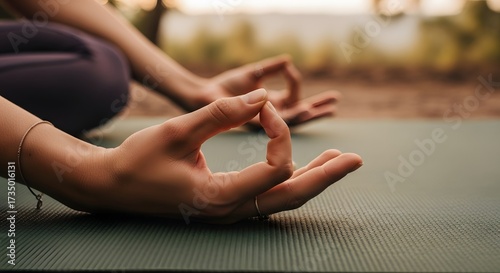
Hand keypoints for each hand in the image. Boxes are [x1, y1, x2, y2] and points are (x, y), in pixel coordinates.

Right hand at [93, 89, 361, 223]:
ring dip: (313, 180)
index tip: (260, 105)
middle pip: (293, 195)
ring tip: (341, 162)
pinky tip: (304, 170)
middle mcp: (231, 211)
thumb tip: (261, 98)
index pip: (275, 167)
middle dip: (327, 176)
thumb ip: (221, 114)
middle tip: (357, 160)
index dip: (278, 131)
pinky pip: (268, 197)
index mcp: (221, 196)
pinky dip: (290, 182)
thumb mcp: (177, 132)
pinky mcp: (225, 205)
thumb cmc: (138, 161)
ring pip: (283, 199)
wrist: (112, 189)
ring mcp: (230, 212)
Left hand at [203, 55, 340, 127]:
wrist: (203, 95)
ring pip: (293, 119)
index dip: (297, 85)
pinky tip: (306, 108)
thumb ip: (270, 68)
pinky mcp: (255, 125)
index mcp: (271, 105)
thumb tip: (288, 60)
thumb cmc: (225, 86)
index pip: (294, 99)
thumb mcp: (253, 74)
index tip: (289, 70)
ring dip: (310, 112)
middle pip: (300, 113)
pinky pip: (278, 121)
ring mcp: (264, 122)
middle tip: (335, 102)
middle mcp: (271, 115)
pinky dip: (293, 114)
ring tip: (329, 108)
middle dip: (319, 107)